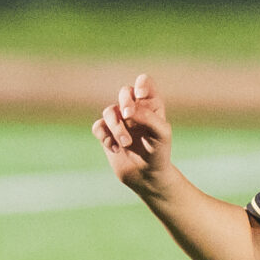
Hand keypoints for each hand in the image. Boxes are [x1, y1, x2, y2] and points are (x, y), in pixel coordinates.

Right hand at [93, 74, 174, 196]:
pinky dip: (106, 137)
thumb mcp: (161, 134)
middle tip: (128, 115)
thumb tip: (126, 110)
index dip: (141, 84)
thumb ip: (147, 117)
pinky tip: (116, 149)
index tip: (141, 96)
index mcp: (151, 105)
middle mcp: (134, 109)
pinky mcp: (107, 134)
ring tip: (126, 144)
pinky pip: (98, 127)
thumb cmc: (159, 153)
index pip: (144, 82)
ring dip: (116, 127)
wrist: (147, 177)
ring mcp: (119, 121)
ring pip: (109, 111)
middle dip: (125, 102)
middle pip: (124, 92)